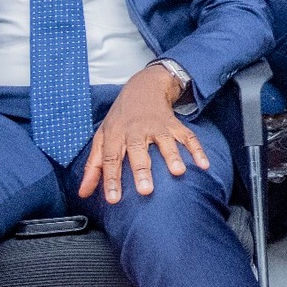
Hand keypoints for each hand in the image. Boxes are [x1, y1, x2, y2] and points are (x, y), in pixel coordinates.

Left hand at [77, 65, 205, 203]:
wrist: (143, 87)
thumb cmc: (121, 118)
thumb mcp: (102, 137)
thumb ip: (93, 166)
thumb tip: (82, 192)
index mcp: (116, 134)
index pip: (111, 159)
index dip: (111, 180)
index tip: (113, 199)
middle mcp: (136, 130)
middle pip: (138, 151)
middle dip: (142, 170)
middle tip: (146, 191)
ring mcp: (157, 126)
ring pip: (165, 142)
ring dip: (172, 156)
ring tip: (178, 172)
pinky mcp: (175, 124)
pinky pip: (188, 137)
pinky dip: (197, 150)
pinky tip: (203, 164)